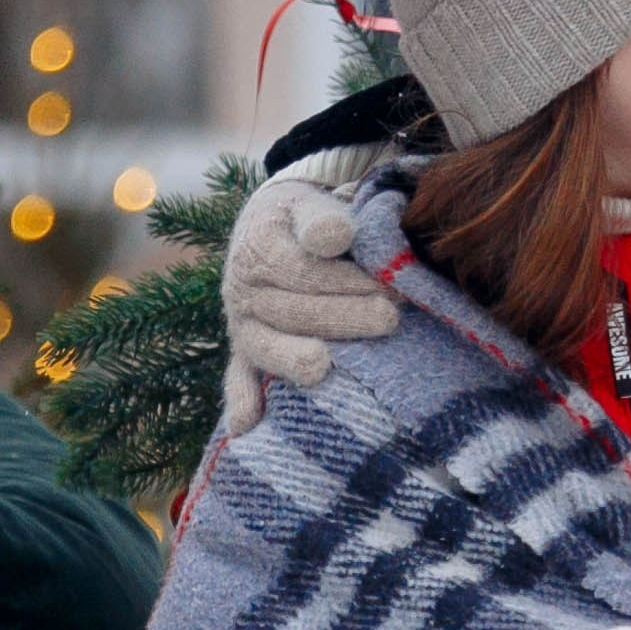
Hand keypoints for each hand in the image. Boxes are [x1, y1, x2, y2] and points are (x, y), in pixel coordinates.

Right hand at [220, 175, 396, 432]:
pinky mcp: (245, 351)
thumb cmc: (308, 217)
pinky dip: (241, 399)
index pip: (303, 271)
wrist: (275, 226)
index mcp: (260, 247)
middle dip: (343, 316)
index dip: (347, 281)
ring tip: (324, 367)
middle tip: (390, 318)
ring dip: (296, 359)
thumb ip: (321, 217)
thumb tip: (336, 237)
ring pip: (266, 346)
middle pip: (291, 311)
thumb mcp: (311, 203)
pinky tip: (248, 426)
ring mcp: (243, 324)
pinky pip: (238, 376)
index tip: (392, 285)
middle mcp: (243, 289)